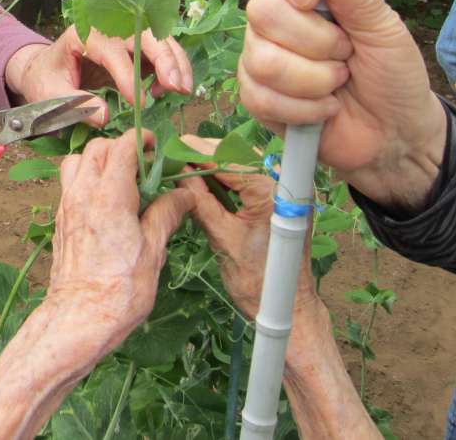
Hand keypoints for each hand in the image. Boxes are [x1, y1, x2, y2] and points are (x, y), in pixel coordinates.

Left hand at [0, 131, 193, 439]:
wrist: (80, 318)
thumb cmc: (120, 290)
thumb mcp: (154, 251)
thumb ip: (166, 214)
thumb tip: (184, 194)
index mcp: (109, 195)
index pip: (121, 146)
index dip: (140, 139)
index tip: (155, 145)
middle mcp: (83, 193)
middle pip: (97, 148)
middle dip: (120, 147)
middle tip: (144, 165)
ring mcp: (67, 205)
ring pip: (77, 162)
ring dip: (98, 161)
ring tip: (122, 180)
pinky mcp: (61, 220)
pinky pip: (70, 184)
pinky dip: (87, 179)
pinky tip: (107, 202)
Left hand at [6, 26, 193, 128]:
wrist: (43, 69)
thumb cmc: (45, 79)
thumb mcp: (50, 94)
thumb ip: (76, 105)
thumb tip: (106, 116)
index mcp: (83, 35)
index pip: (111, 50)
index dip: (128, 75)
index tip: (139, 102)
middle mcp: (106, 29)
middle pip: (143, 34)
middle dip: (164, 58)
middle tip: (177, 87)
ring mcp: (122, 36)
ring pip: (157, 39)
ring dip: (174, 62)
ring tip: (180, 90)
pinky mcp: (132, 48)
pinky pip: (158, 52)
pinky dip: (170, 67)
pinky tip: (165, 90)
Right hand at [183, 134, 377, 439]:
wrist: (287, 308)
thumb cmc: (256, 281)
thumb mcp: (221, 238)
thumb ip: (200, 201)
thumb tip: (178, 172)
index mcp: (270, 190)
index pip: (226, 159)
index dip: (195, 152)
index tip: (168, 147)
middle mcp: (281, 183)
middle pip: (234, 154)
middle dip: (202, 154)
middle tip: (171, 156)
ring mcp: (282, 190)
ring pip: (240, 163)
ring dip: (212, 164)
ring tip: (182, 166)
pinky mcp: (278, 200)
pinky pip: (247, 178)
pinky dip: (225, 177)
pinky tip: (202, 180)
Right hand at [240, 0, 445, 210]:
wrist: (394, 135)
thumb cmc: (393, 75)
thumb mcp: (385, 30)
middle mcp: (276, 16)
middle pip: (263, 9)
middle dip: (317, 42)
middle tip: (346, 54)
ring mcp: (260, 54)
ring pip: (263, 59)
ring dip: (315, 80)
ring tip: (338, 84)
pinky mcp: (255, 95)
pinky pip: (262, 97)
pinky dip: (304, 109)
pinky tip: (324, 108)